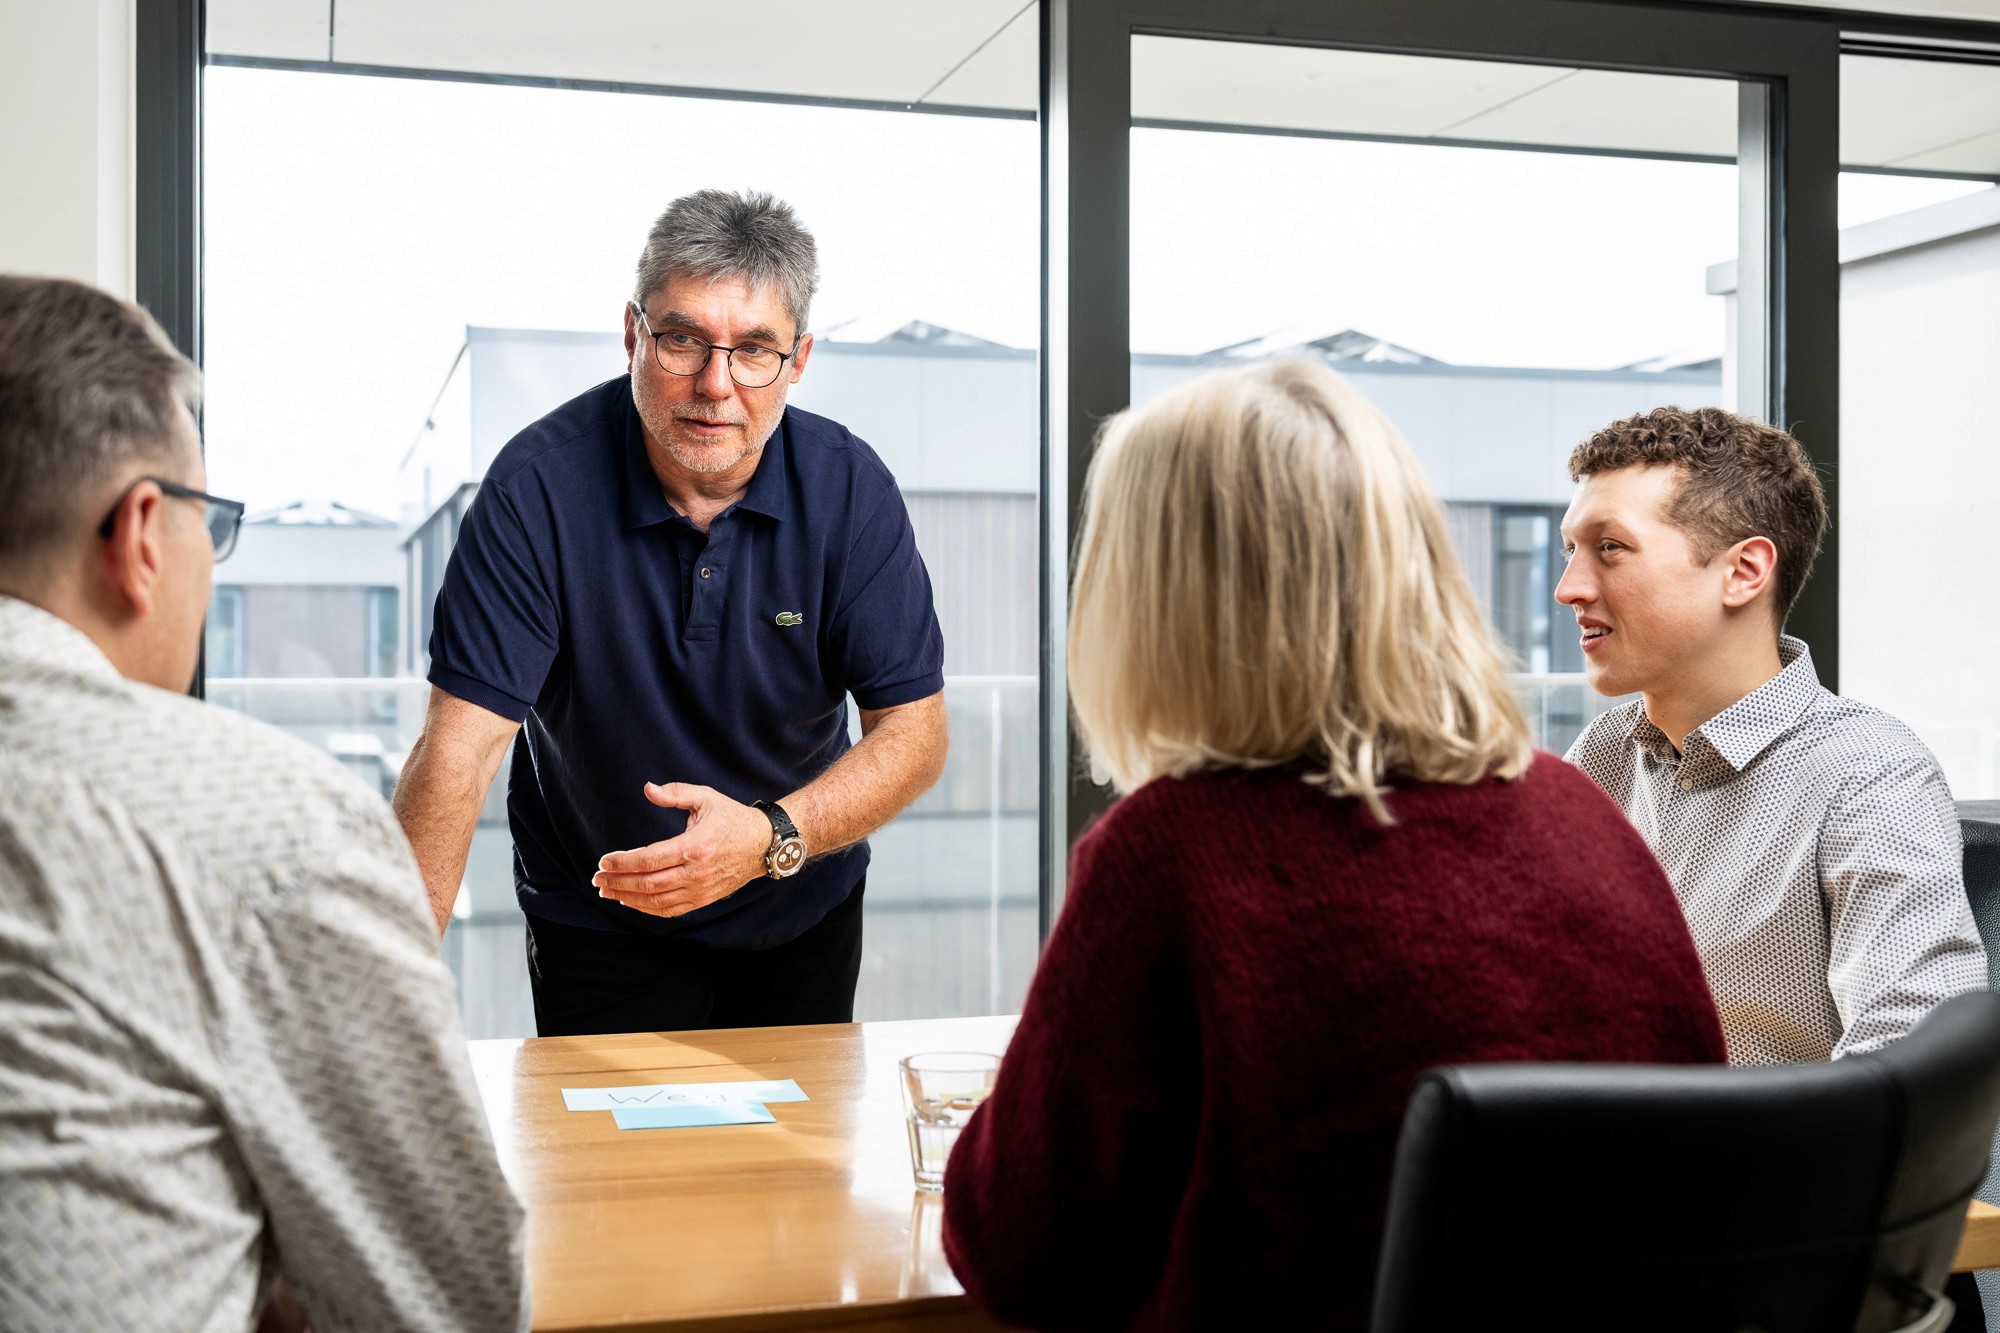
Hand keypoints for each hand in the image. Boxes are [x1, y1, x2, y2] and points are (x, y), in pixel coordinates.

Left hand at [592, 783, 773, 918]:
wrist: (764, 844)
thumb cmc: (732, 818)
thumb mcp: (706, 797)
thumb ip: (675, 793)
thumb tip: (647, 789)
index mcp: (695, 846)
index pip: (649, 858)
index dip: (623, 862)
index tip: (604, 861)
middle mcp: (697, 872)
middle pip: (648, 884)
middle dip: (618, 882)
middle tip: (597, 878)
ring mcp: (701, 889)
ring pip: (656, 901)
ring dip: (627, 898)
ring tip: (607, 891)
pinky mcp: (704, 899)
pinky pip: (671, 910)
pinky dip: (647, 910)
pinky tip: (631, 902)